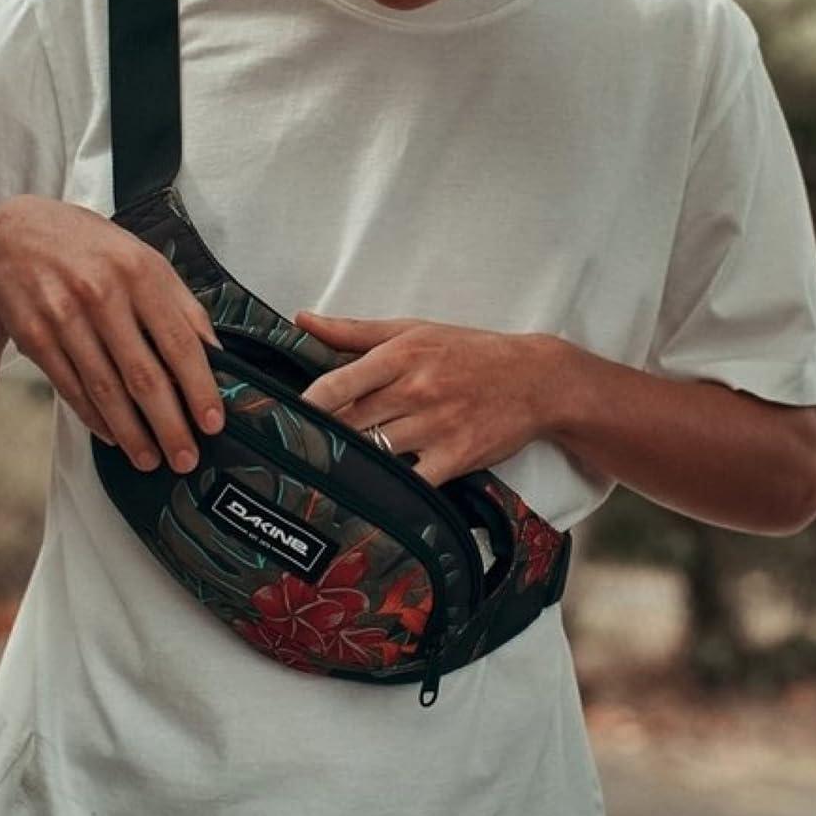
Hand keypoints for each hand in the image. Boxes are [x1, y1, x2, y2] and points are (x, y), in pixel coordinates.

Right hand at [0, 197, 224, 472]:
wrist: (14, 238)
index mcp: (139, 272)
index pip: (179, 342)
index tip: (213, 423)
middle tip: (186, 458)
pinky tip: (113, 436)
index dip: (198, 388)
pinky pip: (71, 388)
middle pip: (142, 375)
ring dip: (131, 432)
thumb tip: (215, 352)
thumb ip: (181, 304)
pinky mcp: (34, 337)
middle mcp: (101, 294)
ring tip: (151, 459)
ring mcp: (63, 317)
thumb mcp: (143, 259)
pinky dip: (94, 417)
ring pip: (105, 389)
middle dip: (169, 424)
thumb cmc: (92, 251)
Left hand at [295, 312, 560, 485]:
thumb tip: (301, 320)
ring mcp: (436, 426)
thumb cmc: (469, 352)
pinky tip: (371, 494)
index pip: (337, 383)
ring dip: (349, 464)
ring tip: (321, 474)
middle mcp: (415, 390)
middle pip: (349, 423)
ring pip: (374, 453)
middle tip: (289, 453)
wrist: (536, 380)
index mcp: (400, 355)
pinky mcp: (455, 458)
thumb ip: (353, 331)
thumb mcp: (413, 330)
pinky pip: (411, 482)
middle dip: (319, 438)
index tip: (279, 418)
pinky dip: (390, 490)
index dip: (303, 405)